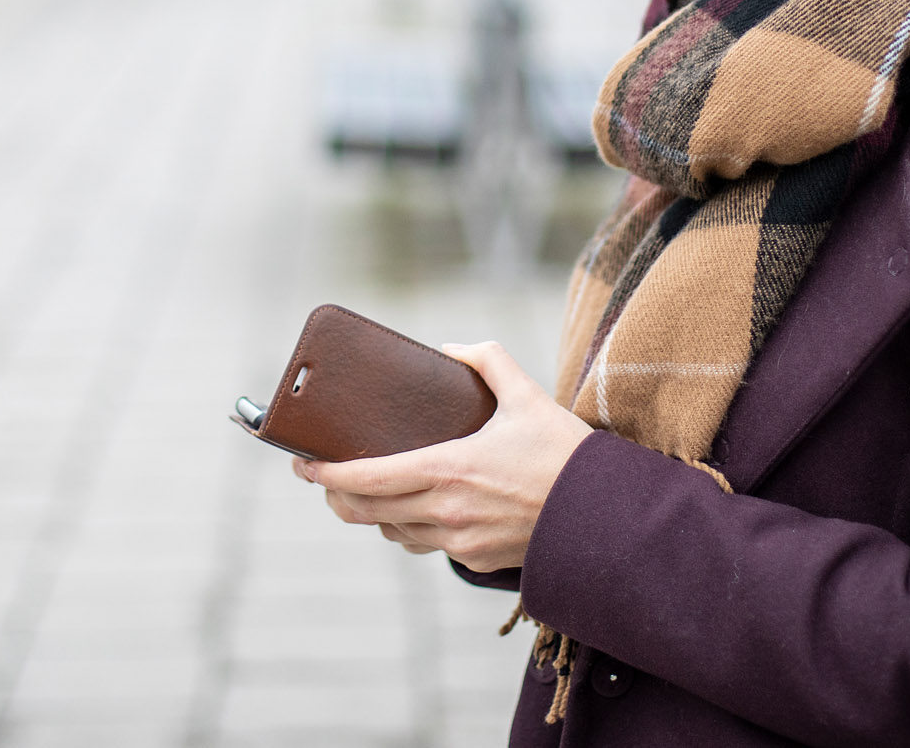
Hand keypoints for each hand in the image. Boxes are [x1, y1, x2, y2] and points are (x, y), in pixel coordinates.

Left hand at [292, 341, 594, 571]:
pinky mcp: (474, 559)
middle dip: (335, 494)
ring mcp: (458, 541)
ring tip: (362, 490)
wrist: (606, 516)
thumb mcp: (528, 396)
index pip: (366, 478)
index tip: (303, 464)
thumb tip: (451, 350)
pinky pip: (425, 546)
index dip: (326, 474)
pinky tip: (411, 510)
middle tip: (321, 476)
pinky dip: (408, 527)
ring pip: (392, 532)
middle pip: (365, 512)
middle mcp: (445, 512)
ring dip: (371, 513)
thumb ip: (488, 361)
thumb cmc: (565, 455)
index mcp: (448, 470)